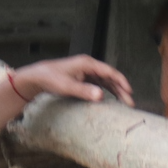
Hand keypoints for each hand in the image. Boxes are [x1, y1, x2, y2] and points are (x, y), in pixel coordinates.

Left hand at [11, 55, 133, 106]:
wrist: (37, 77)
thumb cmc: (51, 79)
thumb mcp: (67, 87)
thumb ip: (84, 91)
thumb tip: (101, 96)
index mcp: (87, 64)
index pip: (109, 72)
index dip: (121, 82)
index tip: (130, 92)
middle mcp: (88, 65)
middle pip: (109, 77)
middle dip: (121, 89)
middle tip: (130, 103)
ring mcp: (85, 71)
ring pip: (105, 81)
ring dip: (115, 91)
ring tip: (124, 102)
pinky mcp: (81, 77)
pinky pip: (98, 83)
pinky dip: (106, 90)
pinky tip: (110, 99)